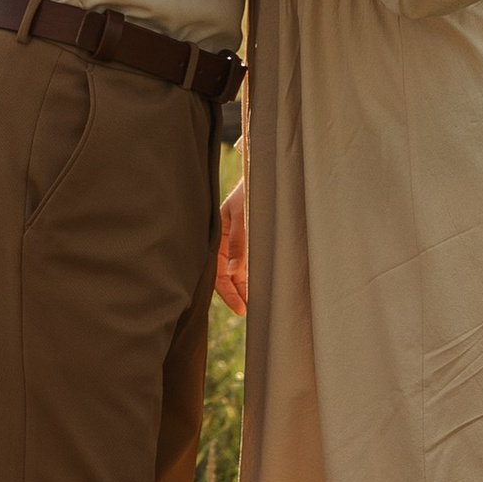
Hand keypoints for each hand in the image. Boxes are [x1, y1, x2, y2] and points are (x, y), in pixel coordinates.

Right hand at [214, 176, 248, 315]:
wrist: (266, 171)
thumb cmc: (252, 190)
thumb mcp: (245, 215)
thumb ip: (240, 243)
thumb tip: (235, 272)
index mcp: (217, 236)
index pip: (218, 273)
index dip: (229, 292)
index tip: (242, 308)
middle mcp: (223, 241)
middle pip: (226, 276)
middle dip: (236, 293)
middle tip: (249, 310)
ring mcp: (235, 241)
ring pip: (237, 271)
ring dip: (245, 286)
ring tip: (256, 302)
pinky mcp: (247, 239)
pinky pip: (246, 262)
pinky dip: (251, 275)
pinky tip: (258, 285)